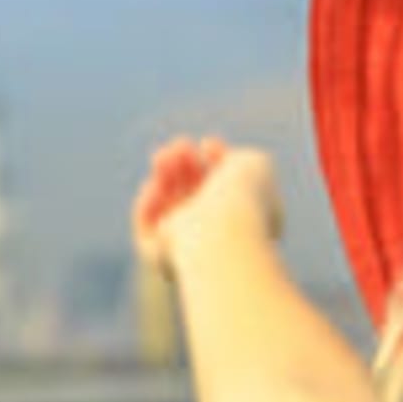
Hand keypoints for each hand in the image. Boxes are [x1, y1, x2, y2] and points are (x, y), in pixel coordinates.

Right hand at [131, 135, 281, 273]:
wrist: (225, 229)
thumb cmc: (243, 197)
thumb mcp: (254, 164)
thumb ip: (236, 157)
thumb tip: (208, 153)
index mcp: (251, 223)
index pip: (228, 189)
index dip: (216, 161)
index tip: (208, 143)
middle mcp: (220, 239)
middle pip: (197, 196)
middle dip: (186, 166)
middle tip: (180, 145)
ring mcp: (192, 249)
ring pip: (173, 208)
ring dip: (166, 177)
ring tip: (164, 154)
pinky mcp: (162, 258)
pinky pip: (149, 228)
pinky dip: (148, 203)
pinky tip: (154, 184)